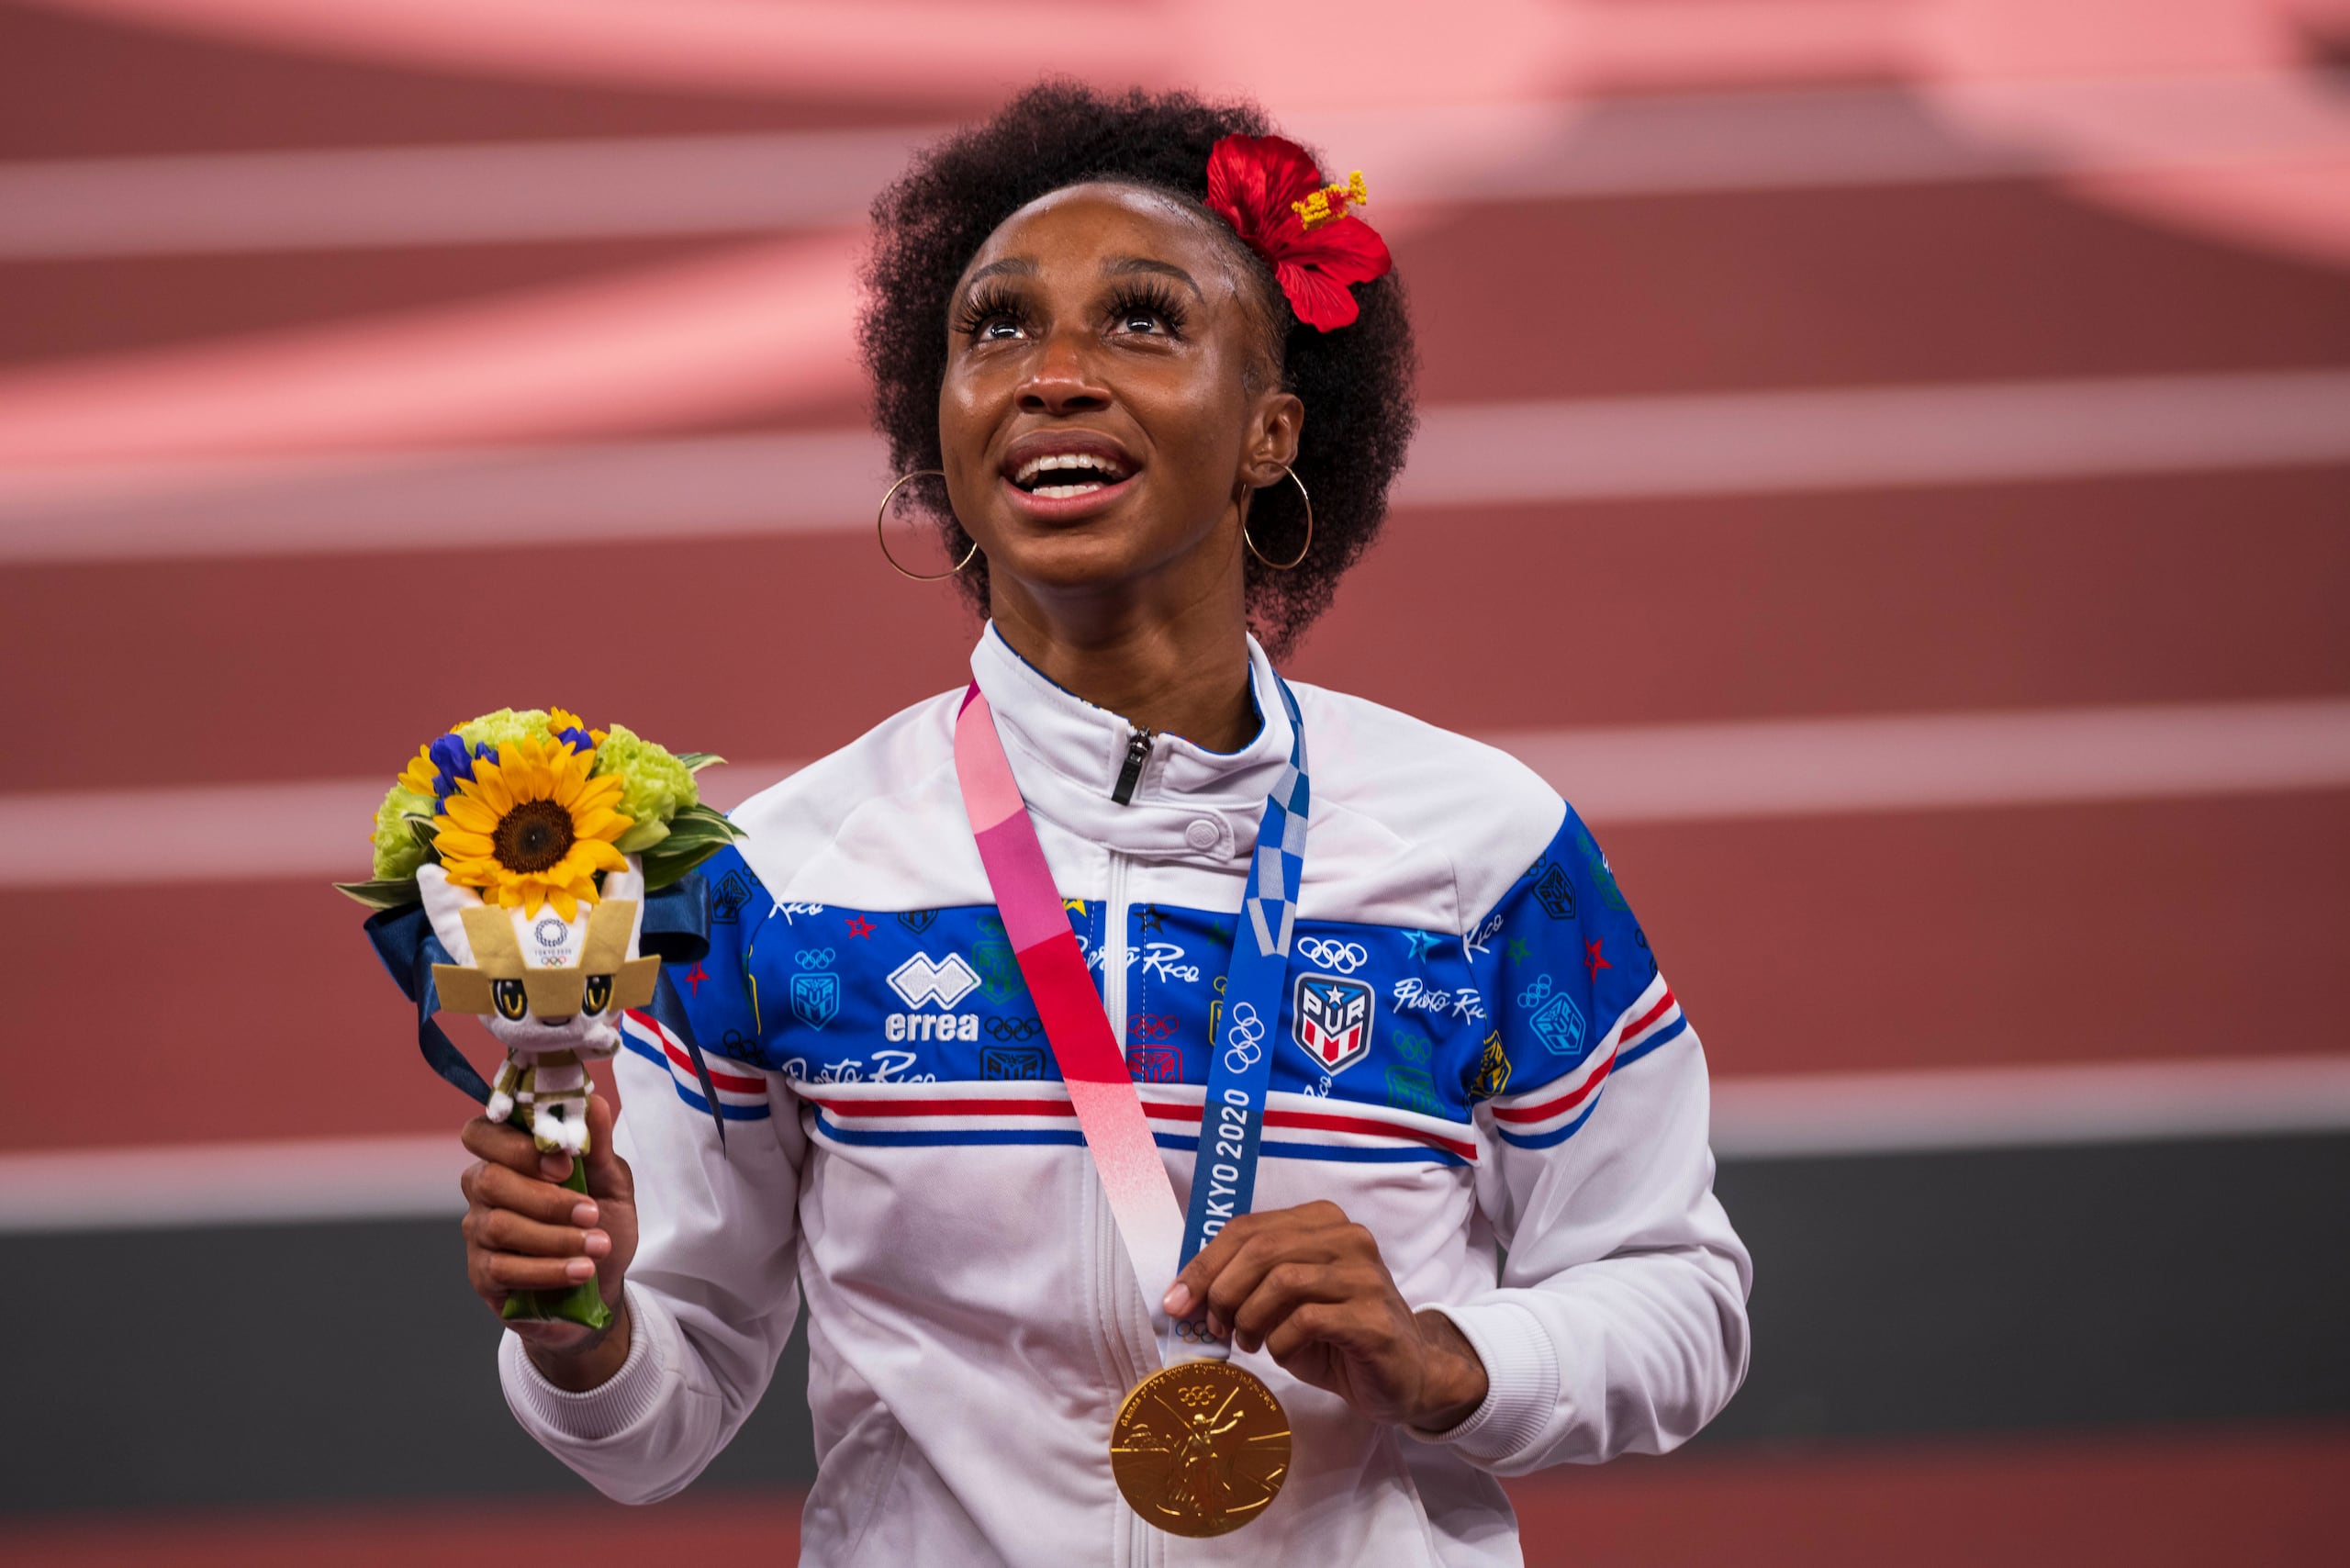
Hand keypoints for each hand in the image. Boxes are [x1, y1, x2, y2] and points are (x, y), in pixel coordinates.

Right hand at [459, 1091, 637, 1390]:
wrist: (602, 1284)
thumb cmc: (600, 1223)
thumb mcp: (611, 1182)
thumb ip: (597, 1145)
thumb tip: (594, 1102)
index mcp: (509, 1156)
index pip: (483, 1133)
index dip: (518, 1146)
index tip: (566, 1165)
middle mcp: (484, 1189)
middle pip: (488, 1180)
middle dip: (545, 1198)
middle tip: (591, 1213)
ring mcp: (478, 1232)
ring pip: (499, 1226)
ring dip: (555, 1238)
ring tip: (597, 1246)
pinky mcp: (482, 1274)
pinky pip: (503, 1268)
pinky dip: (548, 1269)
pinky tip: (580, 1271)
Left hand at [1162, 1200, 1488, 1431]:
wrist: (1404, 1376)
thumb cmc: (1335, 1337)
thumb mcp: (1284, 1302)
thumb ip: (1246, 1284)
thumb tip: (1183, 1295)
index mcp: (1322, 1222)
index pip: (1247, 1228)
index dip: (1203, 1264)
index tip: (1177, 1301)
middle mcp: (1348, 1238)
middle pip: (1261, 1249)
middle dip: (1221, 1291)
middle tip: (1214, 1327)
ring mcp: (1365, 1276)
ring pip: (1282, 1281)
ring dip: (1249, 1318)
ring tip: (1249, 1342)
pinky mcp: (1373, 1317)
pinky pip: (1306, 1320)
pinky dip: (1280, 1342)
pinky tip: (1281, 1353)